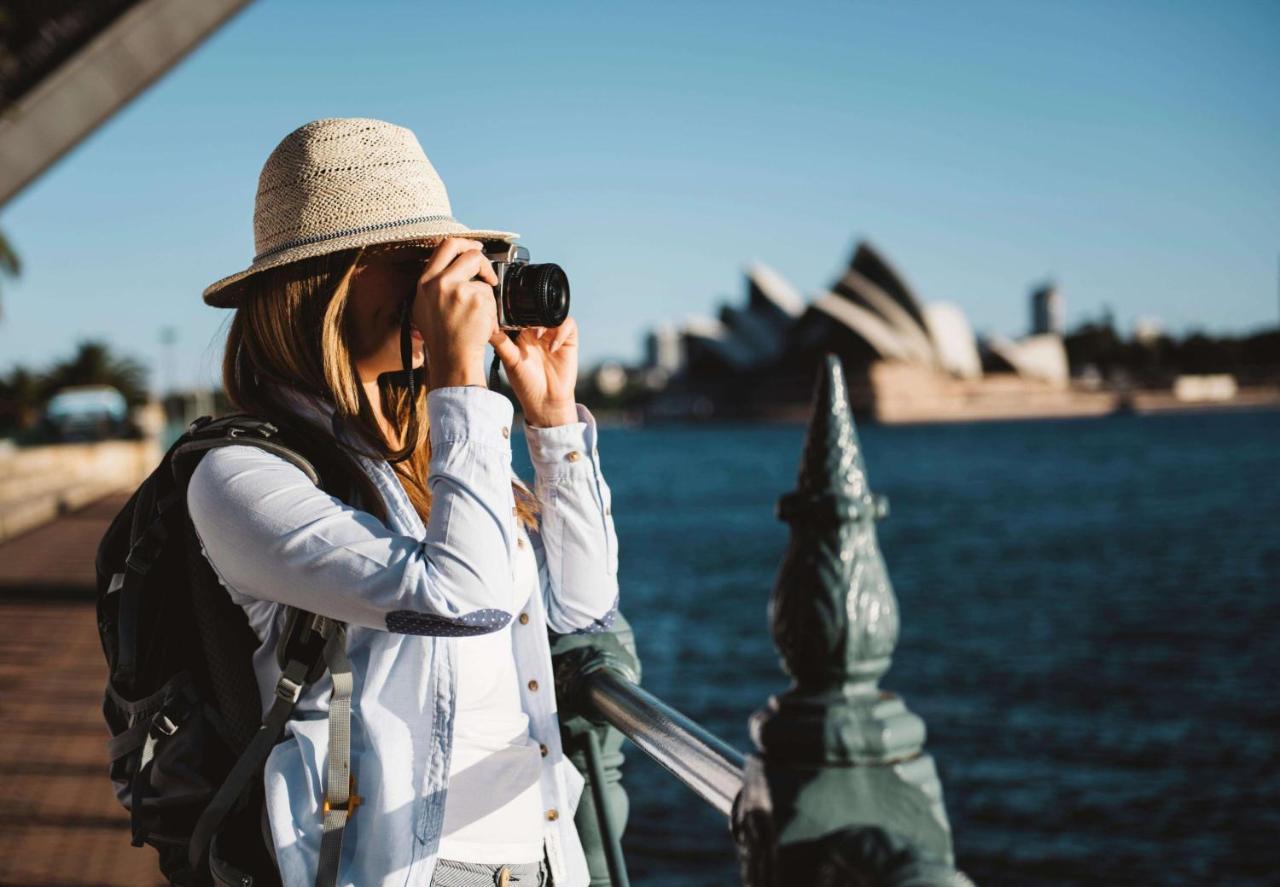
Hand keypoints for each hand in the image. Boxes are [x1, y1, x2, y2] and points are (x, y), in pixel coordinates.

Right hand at [411, 238, 499, 388]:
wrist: (453, 359)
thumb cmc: (442, 338)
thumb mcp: (425, 306)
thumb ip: (435, 284)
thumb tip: (454, 265)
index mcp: (425, 282)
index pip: (445, 246)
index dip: (465, 244)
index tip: (475, 249)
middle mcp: (439, 283)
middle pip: (468, 254)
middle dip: (483, 261)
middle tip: (489, 274)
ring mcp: (458, 290)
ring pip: (483, 281)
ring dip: (486, 297)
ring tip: (476, 317)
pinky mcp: (475, 300)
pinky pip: (491, 297)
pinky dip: (491, 311)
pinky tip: (481, 324)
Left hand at [491, 317, 579, 426]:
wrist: (546, 400)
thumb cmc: (525, 383)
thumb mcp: (510, 360)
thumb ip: (501, 342)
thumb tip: (487, 327)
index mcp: (521, 334)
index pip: (519, 313)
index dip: (516, 310)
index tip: (511, 315)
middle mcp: (537, 331)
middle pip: (537, 309)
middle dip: (532, 313)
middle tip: (526, 326)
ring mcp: (553, 335)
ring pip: (553, 314)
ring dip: (546, 321)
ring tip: (538, 335)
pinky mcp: (568, 340)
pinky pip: (568, 324)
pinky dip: (561, 331)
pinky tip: (552, 348)